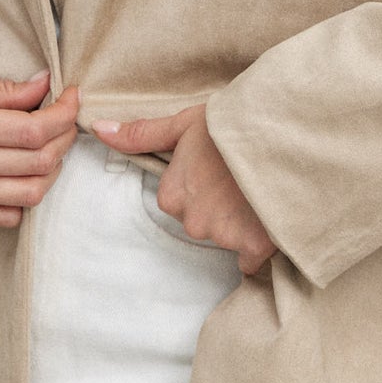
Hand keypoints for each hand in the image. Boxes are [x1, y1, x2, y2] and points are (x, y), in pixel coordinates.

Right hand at [0, 64, 78, 227]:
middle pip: (39, 161)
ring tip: (50, 147)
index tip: (71, 98)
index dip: (64, 114)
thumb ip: (1, 89)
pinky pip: (9, 216)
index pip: (32, 130)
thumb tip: (45, 86)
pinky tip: (25, 173)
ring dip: (53, 169)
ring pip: (31, 193)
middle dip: (65, 138)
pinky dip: (27, 196)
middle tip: (65, 120)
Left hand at [89, 105, 278, 276]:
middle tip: (241, 177)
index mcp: (172, 195)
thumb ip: (141, 134)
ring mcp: (223, 236)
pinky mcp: (253, 247)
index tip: (218, 169)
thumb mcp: (185, 123)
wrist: (283, 135)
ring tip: (260, 190)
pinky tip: (269, 218)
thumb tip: (98, 129)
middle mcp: (192, 221)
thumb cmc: (233, 124)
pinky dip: (260, 244)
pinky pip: (251, 259)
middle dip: (220, 206)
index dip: (202, 184)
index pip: (180, 201)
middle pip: (202, 222)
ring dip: (242, 222)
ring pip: (227, 238)